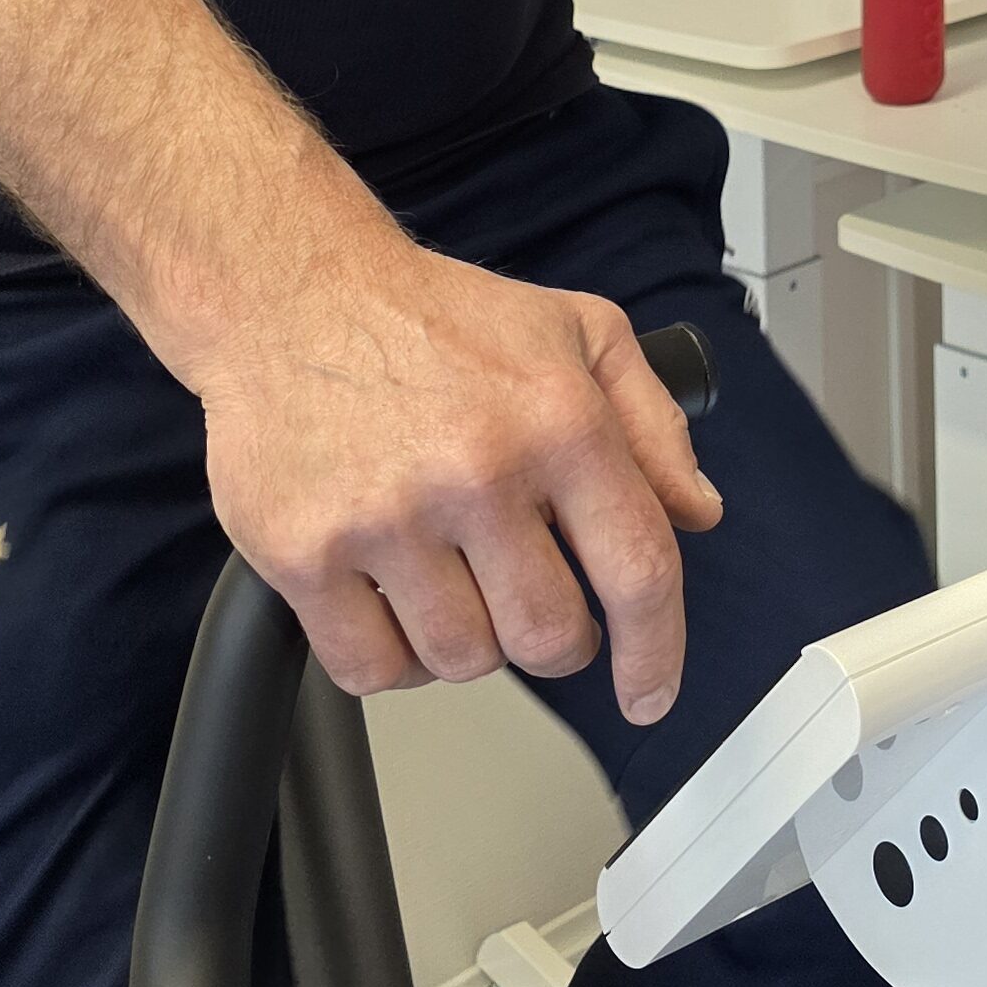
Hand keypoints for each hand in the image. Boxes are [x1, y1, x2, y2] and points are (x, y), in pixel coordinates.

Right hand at [197, 235, 721, 719]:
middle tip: (528, 600)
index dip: (657, 651)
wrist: (290, 293)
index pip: (638, 570)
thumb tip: (696, 511)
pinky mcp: (304, 553)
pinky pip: (370, 669)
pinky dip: (392, 659)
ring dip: (468, 643)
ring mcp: (388, 518)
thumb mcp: (577, 333)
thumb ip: (650, 425)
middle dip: (554, 639)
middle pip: (549, 636)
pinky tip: (393, 602)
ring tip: (451, 580)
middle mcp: (477, 471)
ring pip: (462, 660)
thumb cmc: (432, 317)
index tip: (651, 693)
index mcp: (559, 420)